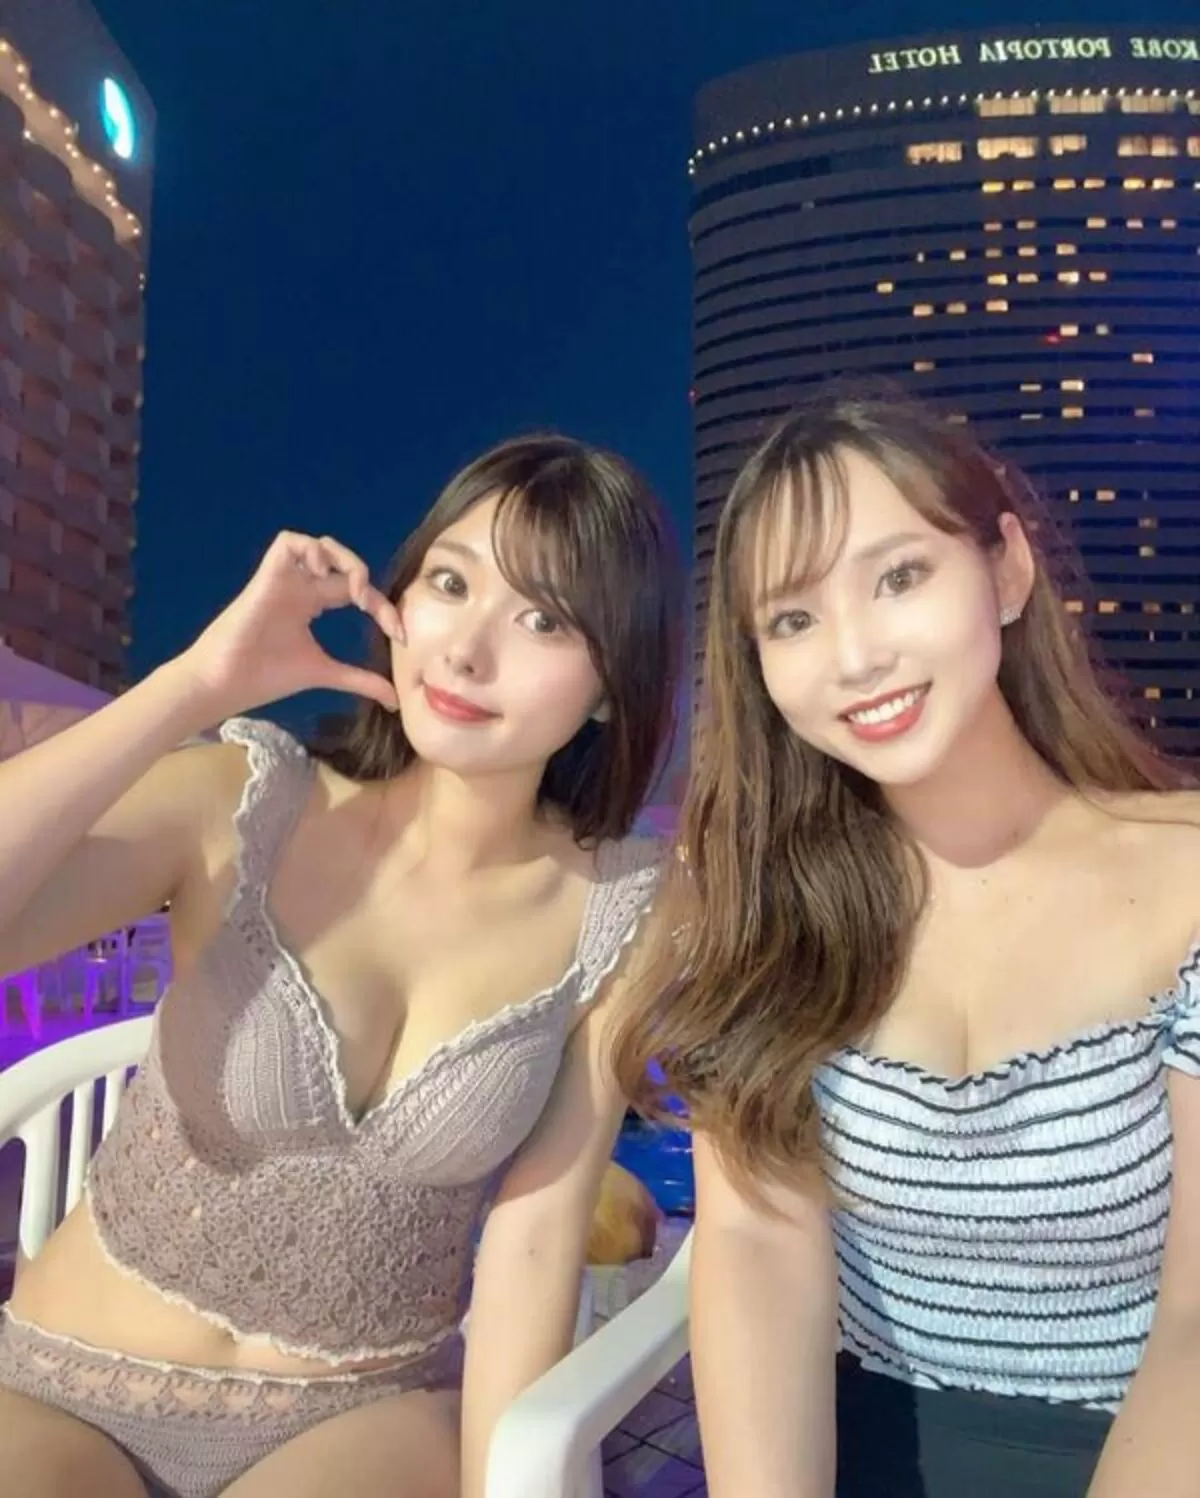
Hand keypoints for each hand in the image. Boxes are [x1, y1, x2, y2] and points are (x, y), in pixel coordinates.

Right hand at [175, 532, 403, 719]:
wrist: (225, 683)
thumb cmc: (265, 677)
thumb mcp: (325, 673)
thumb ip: (359, 680)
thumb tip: (395, 700)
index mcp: (312, 604)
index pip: (355, 591)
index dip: (381, 607)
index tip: (399, 636)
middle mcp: (300, 587)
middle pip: (341, 563)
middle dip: (366, 579)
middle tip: (375, 611)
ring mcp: (284, 579)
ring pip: (319, 545)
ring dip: (344, 560)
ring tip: (355, 593)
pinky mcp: (267, 576)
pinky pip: (289, 542)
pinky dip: (312, 550)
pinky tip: (323, 576)